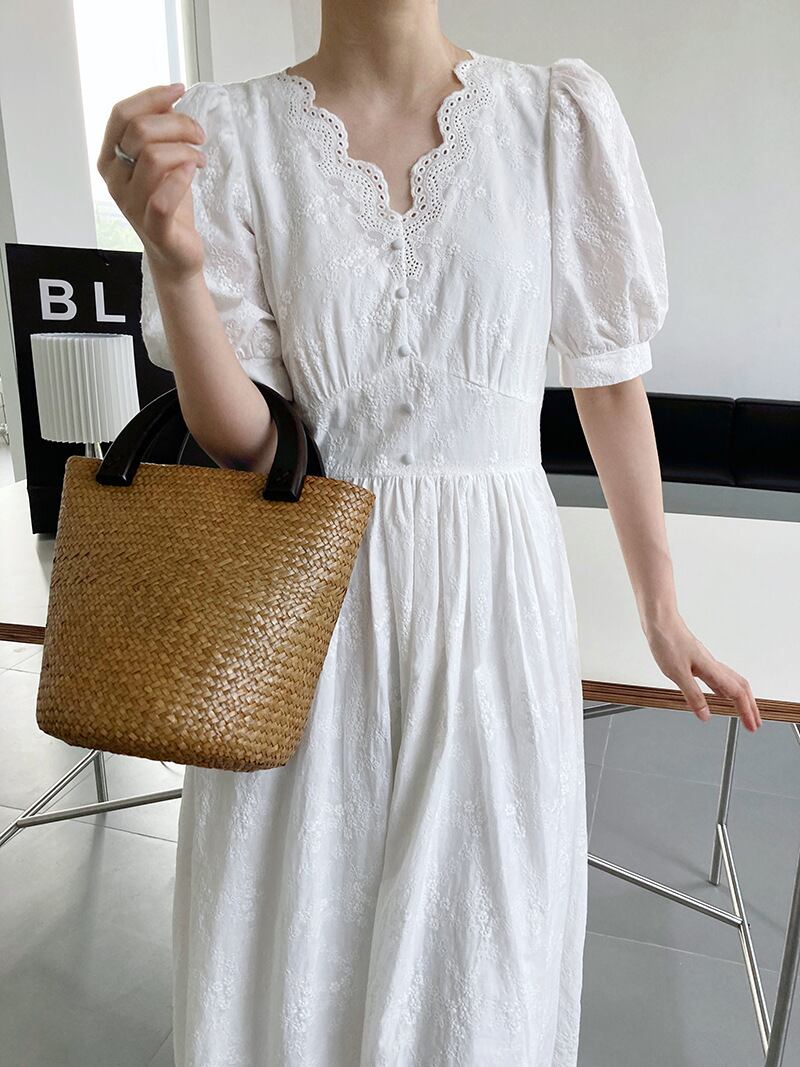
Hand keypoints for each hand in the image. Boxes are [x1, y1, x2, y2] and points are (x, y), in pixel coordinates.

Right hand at [97, 83, 206, 281]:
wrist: (177, 252)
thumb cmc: (170, 203)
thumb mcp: (163, 160)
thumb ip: (160, 131)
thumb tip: (169, 97)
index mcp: (111, 158)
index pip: (121, 114)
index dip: (151, 97)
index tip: (179, 90)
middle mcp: (115, 180)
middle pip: (140, 131)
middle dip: (177, 124)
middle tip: (199, 135)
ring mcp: (131, 205)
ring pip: (154, 158)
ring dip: (186, 150)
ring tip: (200, 158)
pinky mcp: (154, 229)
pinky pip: (162, 197)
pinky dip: (182, 178)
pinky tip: (195, 172)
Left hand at [643, 613, 761, 731]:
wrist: (660, 621)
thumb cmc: (667, 641)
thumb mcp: (677, 673)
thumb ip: (693, 695)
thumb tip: (705, 715)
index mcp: (711, 668)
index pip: (736, 693)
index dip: (746, 711)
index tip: (752, 727)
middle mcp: (712, 665)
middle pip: (741, 687)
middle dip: (750, 706)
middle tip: (754, 723)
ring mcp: (706, 662)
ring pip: (731, 681)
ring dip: (740, 698)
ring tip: (743, 711)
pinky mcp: (697, 660)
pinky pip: (718, 677)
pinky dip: (725, 689)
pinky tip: (719, 694)